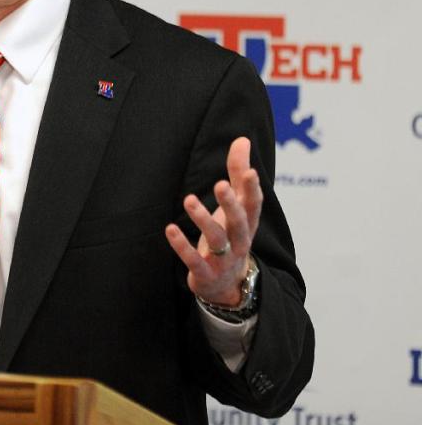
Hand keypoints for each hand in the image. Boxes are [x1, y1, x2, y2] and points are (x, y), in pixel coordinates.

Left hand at [164, 137, 262, 306]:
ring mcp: (224, 259)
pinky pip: (194, 260)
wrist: (228, 285)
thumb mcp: (236, 206)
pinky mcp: (205, 272)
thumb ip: (237, 173)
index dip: (252, 189)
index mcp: (248, 222)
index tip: (249, 171)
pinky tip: (170, 229)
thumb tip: (242, 139)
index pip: (254, 204)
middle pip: (239, 222)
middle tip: (219, 184)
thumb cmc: (231, 234)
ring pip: (217, 240)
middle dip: (230, 204)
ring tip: (188, 200)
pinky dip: (182, 246)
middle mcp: (239, 241)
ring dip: (203, 220)